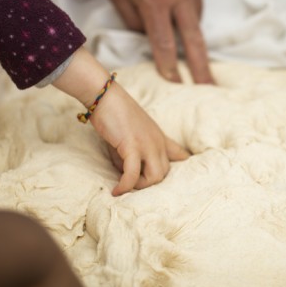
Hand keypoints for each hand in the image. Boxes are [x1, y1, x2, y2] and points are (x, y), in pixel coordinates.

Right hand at [53, 48, 189, 195]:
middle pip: (166, 172)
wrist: (105, 95)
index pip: (180, 154)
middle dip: (149, 183)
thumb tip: (126, 174)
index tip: (171, 179)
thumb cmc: (113, 113)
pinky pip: (133, 174)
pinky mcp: (132, 146)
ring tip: (124, 187)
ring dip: (139, 186)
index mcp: (159, 136)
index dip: (179, 168)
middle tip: (131, 183)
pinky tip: (116, 191)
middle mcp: (158, 141)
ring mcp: (147, 144)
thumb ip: (131, 154)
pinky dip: (125, 186)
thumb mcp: (129, 135)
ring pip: (156, 176)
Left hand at [102, 0, 212, 83]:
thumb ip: (130, 16)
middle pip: (194, 40)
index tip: (176, 86)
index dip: (169, 68)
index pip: (164, 44)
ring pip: (195, 17)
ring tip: (176, 23)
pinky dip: (188, 4)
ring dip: (187, 28)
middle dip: (201, 68)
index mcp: (153, 0)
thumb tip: (147, 36)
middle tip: (209, 88)